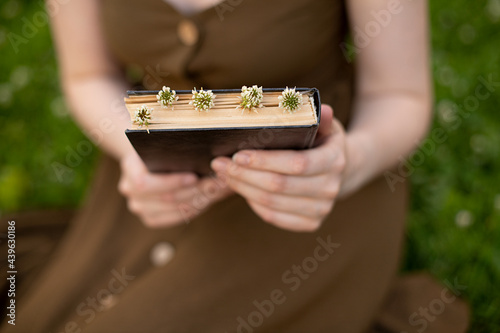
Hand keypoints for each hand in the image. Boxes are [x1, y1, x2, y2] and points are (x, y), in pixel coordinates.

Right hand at [119, 152, 231, 227]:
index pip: (145, 183)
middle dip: (196, 191)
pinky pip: (177, 217)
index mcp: (129, 168)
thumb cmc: (161, 147)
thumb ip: (176, 147)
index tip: (194, 176)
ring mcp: (140, 207)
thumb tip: (208, 154)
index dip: (171, 182)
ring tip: (221, 190)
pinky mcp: (152, 218)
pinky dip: (196, 209)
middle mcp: (130, 191)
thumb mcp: (162, 141)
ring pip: (175, 210)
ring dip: (201, 200)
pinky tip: (211, 199)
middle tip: (219, 183)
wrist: (149, 159)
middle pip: (166, 199)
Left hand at [210, 105, 346, 231]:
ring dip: (243, 189)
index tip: (237, 155)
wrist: (338, 170)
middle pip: (279, 186)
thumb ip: (318, 117)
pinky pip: (274, 217)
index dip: (264, 161)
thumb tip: (320, 108)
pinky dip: (253, 204)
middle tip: (220, 164)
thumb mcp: (322, 125)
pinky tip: (241, 189)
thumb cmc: (321, 142)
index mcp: (335, 160)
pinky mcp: (311, 224)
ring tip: (224, 174)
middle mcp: (331, 188)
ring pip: (272, 203)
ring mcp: (322, 209)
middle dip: (245, 174)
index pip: (297, 164)